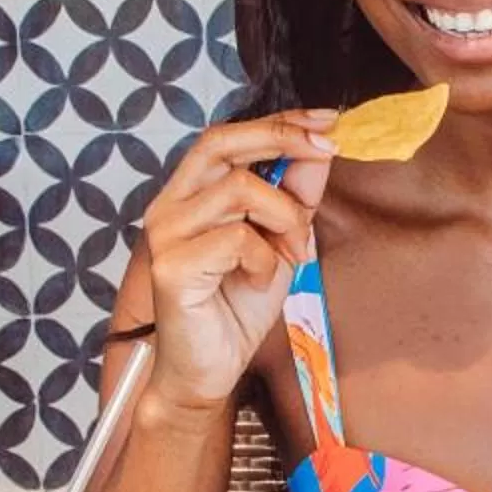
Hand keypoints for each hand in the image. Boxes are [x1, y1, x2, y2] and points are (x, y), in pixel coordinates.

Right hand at [140, 112, 337, 412]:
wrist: (207, 370)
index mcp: (190, 193)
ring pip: (240, 189)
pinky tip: (258, 281)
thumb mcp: (280, 241)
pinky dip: (264, 259)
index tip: (325, 121)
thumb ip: (294, 196)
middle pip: (221, 142)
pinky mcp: (171, 266)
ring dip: (283, 219)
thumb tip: (318, 149)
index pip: (227, 137)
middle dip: (281, 138)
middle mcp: (170, 205)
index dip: (277, 122)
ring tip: (289, 254)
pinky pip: (237, 238)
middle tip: (325, 149)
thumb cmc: (236, 307)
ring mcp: (166, 234)